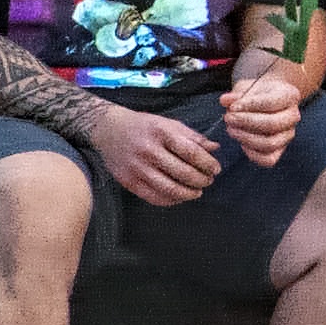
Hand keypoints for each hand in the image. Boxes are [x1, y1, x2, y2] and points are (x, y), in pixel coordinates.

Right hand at [97, 104, 224, 208]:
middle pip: (182, 172)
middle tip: (209, 181)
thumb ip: (193, 137)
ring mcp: (136, 168)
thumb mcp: (169, 124)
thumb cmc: (144, 126)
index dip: (207, 163)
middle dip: (201, 180)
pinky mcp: (128, 181)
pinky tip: (179, 197)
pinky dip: (170, 200)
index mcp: (161, 133)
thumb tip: (215, 148)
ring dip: (188, 194)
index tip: (216, 169)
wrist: (108, 129)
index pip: (191, 152)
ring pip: (168, 188)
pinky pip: (153, 197)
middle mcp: (148, 150)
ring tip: (198, 191)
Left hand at [218, 58, 305, 164]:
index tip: (232, 107)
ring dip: (245, 138)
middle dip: (246, 122)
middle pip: (272, 124)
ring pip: (270, 143)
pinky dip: (251, 153)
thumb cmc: (255, 94)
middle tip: (228, 118)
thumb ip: (236, 95)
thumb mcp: (246, 88)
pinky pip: (267, 159)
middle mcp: (293, 116)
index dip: (250, 106)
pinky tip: (241, 141)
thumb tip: (225, 101)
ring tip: (231, 129)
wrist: (264, 102)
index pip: (272, 102)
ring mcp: (288, 135)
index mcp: (290, 95)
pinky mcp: (280, 150)